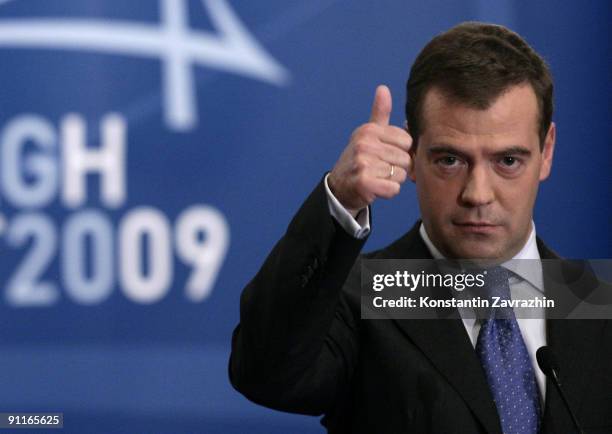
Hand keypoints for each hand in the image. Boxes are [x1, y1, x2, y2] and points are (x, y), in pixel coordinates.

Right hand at [328, 85, 412, 210]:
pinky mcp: (364, 182)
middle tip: (380, 169)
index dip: (401, 151)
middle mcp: (364, 144)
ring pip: (400, 175)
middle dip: (397, 168)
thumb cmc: (360, 159)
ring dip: (392, 180)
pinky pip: (393, 189)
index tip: (386, 155)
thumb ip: (379, 113)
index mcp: (369, 131)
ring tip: (377, 177)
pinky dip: (388, 192)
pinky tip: (376, 188)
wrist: (339, 187)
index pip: (407, 141)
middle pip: (406, 159)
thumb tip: (383, 88)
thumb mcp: (368, 134)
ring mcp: (363, 163)